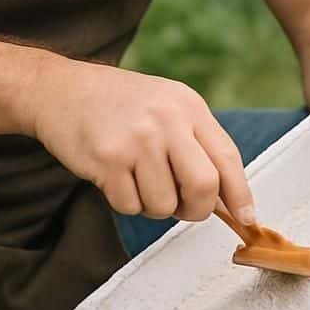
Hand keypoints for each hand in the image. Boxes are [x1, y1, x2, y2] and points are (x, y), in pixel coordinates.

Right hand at [28, 56, 255, 225]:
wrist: (62, 90)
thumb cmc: (120, 104)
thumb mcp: (167, 106)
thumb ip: (197, 145)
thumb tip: (227, 201)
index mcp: (188, 106)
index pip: (228, 157)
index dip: (240, 195)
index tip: (247, 219)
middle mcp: (167, 119)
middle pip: (203, 187)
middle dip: (195, 210)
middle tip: (181, 206)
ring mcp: (137, 139)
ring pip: (164, 205)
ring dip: (152, 206)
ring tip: (137, 177)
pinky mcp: (108, 159)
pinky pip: (130, 206)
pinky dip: (125, 202)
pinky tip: (114, 175)